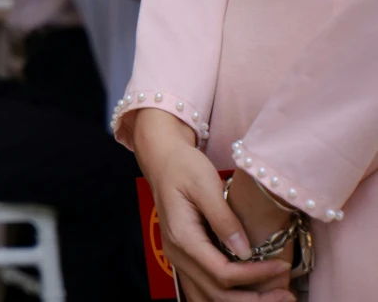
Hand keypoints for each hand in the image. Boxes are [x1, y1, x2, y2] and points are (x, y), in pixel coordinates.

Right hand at [131, 109, 293, 301]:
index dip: (254, 276)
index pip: (221, 272)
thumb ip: (223, 219)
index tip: (282, 266)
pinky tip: (252, 293)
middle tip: (287, 295)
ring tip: (275, 298)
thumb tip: (244, 251)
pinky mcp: (186, 258)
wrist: (162, 161)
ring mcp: (179, 259)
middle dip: (255, 299)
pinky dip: (230, 297)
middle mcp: (177, 254)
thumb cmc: (184, 167)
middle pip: (217, 294)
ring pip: (209, 297)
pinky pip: (205, 290)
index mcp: (182, 237)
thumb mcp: (205, 184)